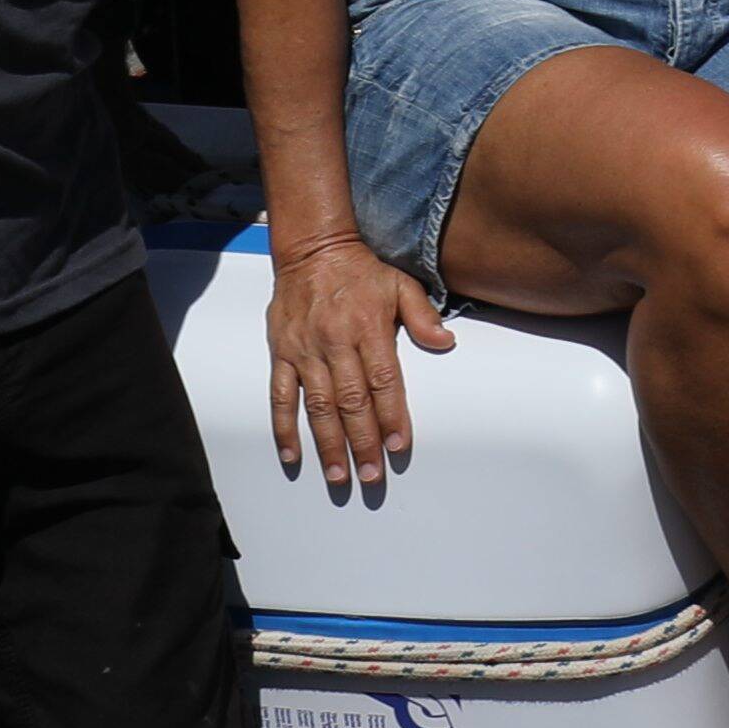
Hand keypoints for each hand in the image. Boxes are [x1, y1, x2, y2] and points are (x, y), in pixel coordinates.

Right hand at [265, 233, 453, 501]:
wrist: (311, 250)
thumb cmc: (362, 272)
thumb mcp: (400, 284)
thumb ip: (423, 316)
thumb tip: (447, 342)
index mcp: (368, 329)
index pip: (383, 382)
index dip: (392, 417)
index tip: (399, 447)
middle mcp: (335, 344)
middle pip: (351, 402)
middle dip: (362, 443)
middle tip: (372, 476)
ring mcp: (305, 352)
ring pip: (317, 406)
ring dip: (327, 444)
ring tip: (338, 477)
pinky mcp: (282, 354)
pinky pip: (281, 397)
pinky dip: (284, 429)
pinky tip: (293, 457)